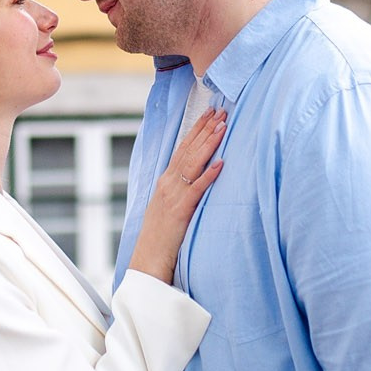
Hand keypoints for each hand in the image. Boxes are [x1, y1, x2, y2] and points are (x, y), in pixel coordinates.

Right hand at [127, 109, 225, 283]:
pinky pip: (197, 189)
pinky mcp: (181, 210)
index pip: (182, 148)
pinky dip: (209, 175)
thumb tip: (194, 178)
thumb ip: (179, 190)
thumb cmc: (161, 236)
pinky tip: (221, 163)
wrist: (148, 259)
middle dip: (205, 129)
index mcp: (165, 181)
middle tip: (220, 111)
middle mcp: (167, 183)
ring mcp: (173, 195)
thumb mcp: (168, 207)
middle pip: (188, 150)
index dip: (197, 130)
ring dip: (209, 144)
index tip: (209, 114)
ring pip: (193, 163)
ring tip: (223, 127)